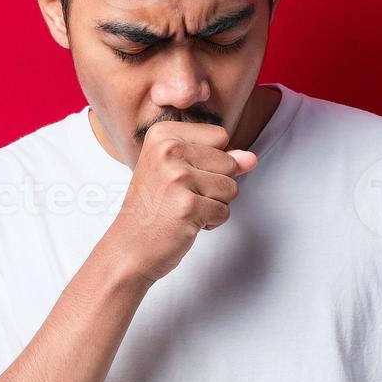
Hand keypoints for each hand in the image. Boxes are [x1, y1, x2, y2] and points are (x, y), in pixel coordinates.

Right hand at [102, 120, 257, 283]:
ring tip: (184, 209)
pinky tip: (185, 223)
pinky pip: (224, 211)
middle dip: (215, 185)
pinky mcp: (189, 206)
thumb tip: (251, 158)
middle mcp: (169, 150)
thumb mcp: (179, 171)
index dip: (211, 161)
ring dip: (214, 204)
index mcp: (163, 134)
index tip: (181, 175)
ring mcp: (178, 178)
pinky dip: (211, 222)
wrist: (129, 247)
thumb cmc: (153, 209)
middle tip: (181, 197)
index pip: (220, 135)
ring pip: (231, 187)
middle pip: (229, 161)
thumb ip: (219, 159)